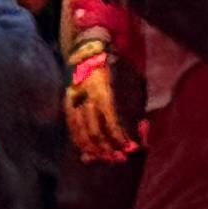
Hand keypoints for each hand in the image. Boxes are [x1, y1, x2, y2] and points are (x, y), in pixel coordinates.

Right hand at [66, 46, 140, 163]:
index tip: (132, 148)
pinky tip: (88, 153)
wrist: (87, 50)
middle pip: (95, 132)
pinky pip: (72, 129)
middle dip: (109, 149)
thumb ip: (133, 101)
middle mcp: (86, 98)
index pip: (110, 121)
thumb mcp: (129, 76)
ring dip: (95, 150)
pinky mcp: (67, 105)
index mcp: (102, 91)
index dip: (121, 138)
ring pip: (82, 133)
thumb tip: (140, 125)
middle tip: (120, 158)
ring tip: (106, 159)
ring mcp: (74, 102)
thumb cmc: (113, 63)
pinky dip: (80, 143)